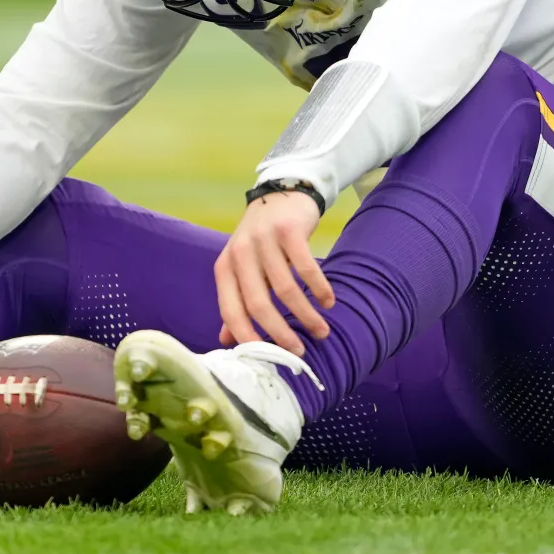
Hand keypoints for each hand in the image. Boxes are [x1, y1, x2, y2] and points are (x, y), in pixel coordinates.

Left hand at [215, 189, 334, 355]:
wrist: (279, 194)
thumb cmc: (260, 240)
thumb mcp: (241, 268)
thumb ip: (235, 301)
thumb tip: (225, 340)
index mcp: (225, 268)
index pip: (230, 311)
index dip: (247, 337)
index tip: (267, 358)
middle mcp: (240, 254)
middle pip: (258, 304)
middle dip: (280, 334)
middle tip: (299, 352)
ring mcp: (264, 241)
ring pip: (286, 290)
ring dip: (306, 315)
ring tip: (321, 330)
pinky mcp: (288, 231)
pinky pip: (306, 268)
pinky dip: (319, 289)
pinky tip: (328, 301)